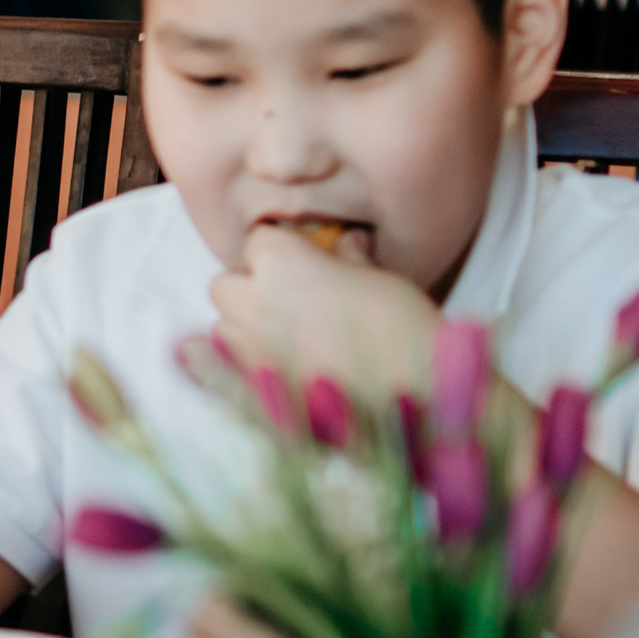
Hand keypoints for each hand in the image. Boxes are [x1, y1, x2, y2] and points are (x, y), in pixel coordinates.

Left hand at [209, 225, 441, 400]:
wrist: (414, 397)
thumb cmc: (402, 328)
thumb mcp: (380, 277)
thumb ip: (349, 258)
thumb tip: (347, 245)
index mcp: (281, 264)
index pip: (258, 240)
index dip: (278, 249)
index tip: (300, 259)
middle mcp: (252, 303)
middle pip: (225, 285)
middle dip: (249, 289)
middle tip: (289, 300)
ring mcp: (246, 350)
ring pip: (224, 328)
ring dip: (245, 328)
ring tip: (287, 338)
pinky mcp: (251, 392)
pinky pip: (232, 370)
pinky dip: (249, 366)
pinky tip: (282, 370)